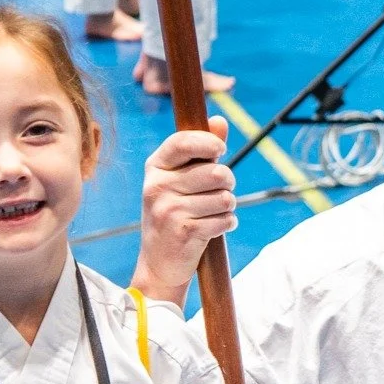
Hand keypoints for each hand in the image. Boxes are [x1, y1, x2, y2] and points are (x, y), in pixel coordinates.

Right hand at [136, 115, 236, 304]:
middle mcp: (158, 186)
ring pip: (224, 198)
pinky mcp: (184, 232)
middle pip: (215, 172)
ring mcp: (168, 210)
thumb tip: (220, 120)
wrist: (159, 262)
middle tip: (219, 193)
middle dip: (227, 183)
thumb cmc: (174, 214)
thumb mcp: (180, 180)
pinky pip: (224, 220)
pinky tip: (213, 228)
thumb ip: (201, 151)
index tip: (220, 150)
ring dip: (228, 207)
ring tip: (213, 213)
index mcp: (155, 168)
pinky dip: (227, 224)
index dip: (208, 143)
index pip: (182, 142)